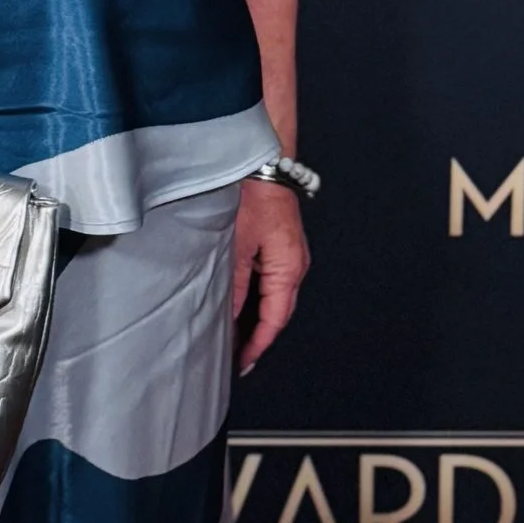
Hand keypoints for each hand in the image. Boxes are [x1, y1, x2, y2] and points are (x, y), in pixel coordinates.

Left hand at [232, 180, 308, 374]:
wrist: (259, 159)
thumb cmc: (252, 195)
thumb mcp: (236, 246)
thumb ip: (232, 285)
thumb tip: (229, 319)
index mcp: (289, 269)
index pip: (274, 320)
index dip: (257, 344)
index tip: (242, 363)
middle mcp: (295, 264)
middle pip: (278, 312)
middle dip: (258, 336)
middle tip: (235, 356)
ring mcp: (289, 255)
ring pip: (273, 297)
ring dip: (256, 316)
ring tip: (233, 334)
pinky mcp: (279, 245)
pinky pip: (270, 281)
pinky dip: (255, 297)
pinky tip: (237, 301)